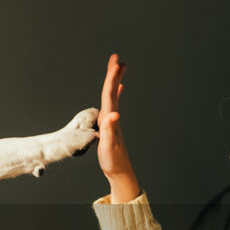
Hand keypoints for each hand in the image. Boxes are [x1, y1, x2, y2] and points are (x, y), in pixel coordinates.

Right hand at [97, 54, 140, 201]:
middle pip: (112, 91)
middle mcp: (112, 117)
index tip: (116, 62)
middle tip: (117, 57)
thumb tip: (113, 115)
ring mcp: (113, 120)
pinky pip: (113, 104)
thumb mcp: (109, 146)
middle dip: (114, 74)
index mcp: (110, 119)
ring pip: (112, 95)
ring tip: (118, 67)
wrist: (120, 171)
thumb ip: (110, 130)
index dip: (112, 78)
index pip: (109, 95)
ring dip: (114, 80)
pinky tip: (119, 90)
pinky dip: (115, 94)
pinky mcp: (112, 125)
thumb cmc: (113, 161)